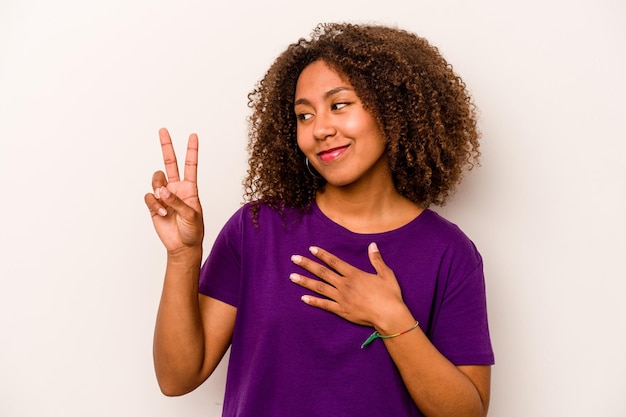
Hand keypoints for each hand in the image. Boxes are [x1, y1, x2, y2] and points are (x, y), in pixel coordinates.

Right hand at [144, 128, 203, 253]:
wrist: (183, 246)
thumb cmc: (193, 230)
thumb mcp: (191, 215)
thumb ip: (177, 201)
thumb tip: (162, 190)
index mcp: (190, 188)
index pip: (190, 165)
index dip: (192, 151)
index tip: (193, 135)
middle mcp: (176, 188)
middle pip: (170, 163)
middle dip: (166, 146)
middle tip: (163, 130)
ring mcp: (164, 196)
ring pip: (156, 180)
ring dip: (158, 189)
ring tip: (164, 203)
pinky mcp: (154, 205)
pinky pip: (149, 197)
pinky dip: (154, 203)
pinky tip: (162, 213)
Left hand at [290, 243, 409, 330]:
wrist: (389, 315)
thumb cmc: (390, 295)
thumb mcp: (386, 274)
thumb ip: (377, 259)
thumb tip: (372, 245)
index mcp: (354, 274)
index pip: (334, 261)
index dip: (322, 254)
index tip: (311, 249)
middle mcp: (344, 284)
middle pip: (322, 272)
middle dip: (307, 264)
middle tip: (293, 259)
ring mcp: (341, 298)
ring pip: (319, 288)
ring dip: (305, 281)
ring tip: (292, 276)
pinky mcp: (342, 311)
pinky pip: (324, 305)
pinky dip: (313, 301)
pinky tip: (303, 298)